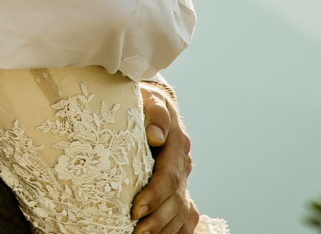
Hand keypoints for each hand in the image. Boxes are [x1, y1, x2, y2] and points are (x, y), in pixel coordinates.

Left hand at [131, 80, 198, 233]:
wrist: (153, 106)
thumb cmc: (145, 101)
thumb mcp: (149, 99)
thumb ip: (154, 114)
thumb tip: (155, 135)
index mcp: (178, 144)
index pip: (169, 176)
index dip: (154, 195)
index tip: (135, 209)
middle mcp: (184, 165)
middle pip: (175, 200)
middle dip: (157, 220)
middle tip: (137, 233)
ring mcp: (184, 179)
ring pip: (181, 212)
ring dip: (164, 228)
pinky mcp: (179, 189)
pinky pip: (185, 216)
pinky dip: (176, 230)